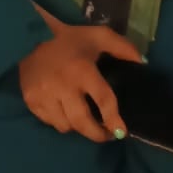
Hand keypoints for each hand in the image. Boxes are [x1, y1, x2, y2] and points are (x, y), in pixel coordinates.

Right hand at [18, 6, 142, 140]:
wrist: (30, 37)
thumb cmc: (70, 38)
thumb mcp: (99, 36)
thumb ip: (123, 47)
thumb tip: (142, 63)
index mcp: (82, 70)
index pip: (102, 99)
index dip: (113, 118)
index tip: (121, 132)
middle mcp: (63, 86)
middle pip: (82, 122)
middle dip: (97, 134)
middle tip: (106, 135)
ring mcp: (44, 96)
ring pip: (65, 126)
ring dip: (77, 127)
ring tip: (84, 119)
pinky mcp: (30, 101)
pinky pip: (49, 122)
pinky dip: (60, 121)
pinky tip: (65, 111)